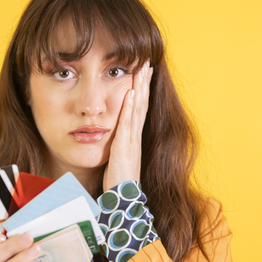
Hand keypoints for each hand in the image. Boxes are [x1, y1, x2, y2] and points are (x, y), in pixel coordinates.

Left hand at [103, 61, 152, 191]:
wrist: (124, 198)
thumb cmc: (119, 180)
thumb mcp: (118, 157)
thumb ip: (118, 144)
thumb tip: (114, 135)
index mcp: (133, 137)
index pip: (139, 108)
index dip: (142, 89)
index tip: (144, 72)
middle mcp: (135, 135)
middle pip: (142, 104)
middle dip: (144, 82)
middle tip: (147, 62)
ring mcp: (132, 140)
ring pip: (137, 109)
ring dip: (140, 88)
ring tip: (142, 70)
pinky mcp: (125, 147)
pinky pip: (127, 124)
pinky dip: (130, 108)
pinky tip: (131, 94)